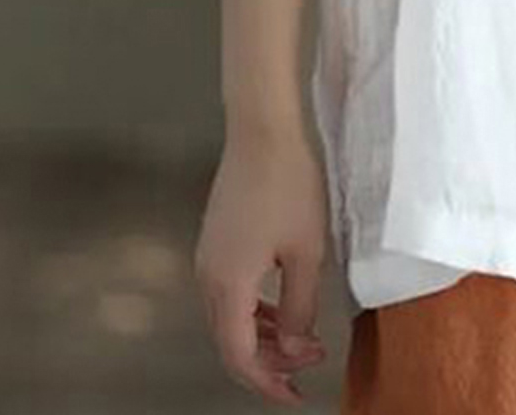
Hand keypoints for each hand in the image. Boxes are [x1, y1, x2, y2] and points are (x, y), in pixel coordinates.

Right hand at [194, 127, 329, 405]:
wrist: (264, 128)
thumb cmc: (290, 183)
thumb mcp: (307, 251)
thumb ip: (301, 308)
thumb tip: (297, 349)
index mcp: (227, 285)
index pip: (240, 356)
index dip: (268, 382)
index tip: (296, 395)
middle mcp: (208, 277)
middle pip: (231, 341)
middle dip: (269, 362)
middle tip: (307, 369)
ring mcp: (208, 257)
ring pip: (230, 317)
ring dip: (264, 336)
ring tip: (303, 342)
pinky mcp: (216, 239)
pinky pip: (231, 292)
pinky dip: (255, 309)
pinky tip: (282, 308)